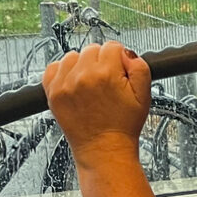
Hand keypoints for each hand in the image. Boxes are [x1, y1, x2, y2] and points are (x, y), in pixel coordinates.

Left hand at [43, 41, 150, 158]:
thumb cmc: (123, 126)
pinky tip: (75, 84)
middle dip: (101, 62)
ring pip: (73, 56)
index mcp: (106, 73)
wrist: (104, 149)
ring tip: (91, 85)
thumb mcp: (144, 96)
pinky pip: (54, 67)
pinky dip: (64, 72)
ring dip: (82, 65)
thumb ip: (139, 67)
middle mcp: (83, 75)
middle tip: (107, 83)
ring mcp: (65, 83)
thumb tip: (126, 53)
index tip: (120, 72)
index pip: (112, 47)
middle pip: (92, 49)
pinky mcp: (52, 91)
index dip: (119, 59)